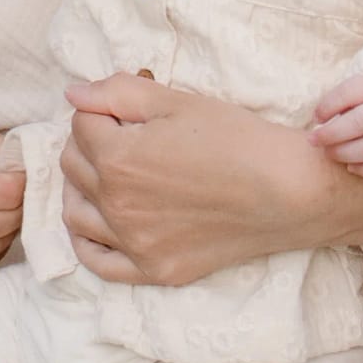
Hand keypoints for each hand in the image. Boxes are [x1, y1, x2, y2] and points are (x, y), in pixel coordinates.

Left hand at [59, 75, 362, 282]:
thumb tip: (72, 94)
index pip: (81, 125)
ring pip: (76, 214)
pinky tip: (98, 222)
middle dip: (89, 143)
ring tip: (106, 174)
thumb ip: (117, 93)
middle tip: (121, 135)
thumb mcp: (178, 102)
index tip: (127, 112)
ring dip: (81, 188)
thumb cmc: (238, 140)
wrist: (290, 191)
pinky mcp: (155, 270)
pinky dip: (87, 241)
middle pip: (73, 166)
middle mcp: (118, 205)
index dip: (103, 111)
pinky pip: (98, 262)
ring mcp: (135, 243)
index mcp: (118, 158)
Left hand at [311, 61, 362, 178]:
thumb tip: (321, 121)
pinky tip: (350, 166)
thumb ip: (350, 94)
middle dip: (329, 135)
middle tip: (314, 141)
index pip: (348, 93)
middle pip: (357, 124)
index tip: (316, 118)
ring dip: (342, 154)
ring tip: (329, 153)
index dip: (327, 107)